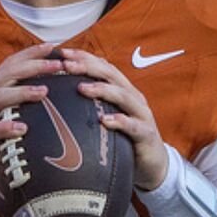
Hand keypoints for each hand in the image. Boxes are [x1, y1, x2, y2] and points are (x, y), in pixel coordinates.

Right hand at [0, 42, 63, 192]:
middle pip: (8, 74)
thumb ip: (15, 100)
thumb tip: (46, 92)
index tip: (53, 47)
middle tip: (57, 64)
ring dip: (22, 92)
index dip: (31, 53)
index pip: (11, 64)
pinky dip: (5, 127)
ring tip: (43, 91)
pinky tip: (22, 128)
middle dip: (33, 66)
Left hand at [59, 47, 168, 189]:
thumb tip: (63, 92)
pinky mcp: (147, 134)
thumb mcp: (109, 115)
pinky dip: (119, 122)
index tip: (62, 52)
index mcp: (123, 90)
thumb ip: (93, 103)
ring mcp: (141, 115)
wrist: (153, 164)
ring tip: (81, 88)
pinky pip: (133, 126)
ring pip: (123, 96)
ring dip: (102, 90)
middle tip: (67, 64)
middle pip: (111, 75)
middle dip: (88, 67)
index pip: (103, 67)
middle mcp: (133, 97)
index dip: (84, 57)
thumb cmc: (125, 138)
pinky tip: (104, 121)